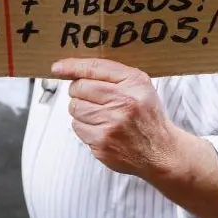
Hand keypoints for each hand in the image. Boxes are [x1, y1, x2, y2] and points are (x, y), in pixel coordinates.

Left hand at [51, 58, 178, 178]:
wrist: (160, 151)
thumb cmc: (146, 114)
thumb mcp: (140, 86)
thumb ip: (112, 74)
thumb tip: (71, 69)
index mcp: (134, 83)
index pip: (95, 68)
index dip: (72, 66)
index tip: (57, 68)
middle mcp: (124, 102)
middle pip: (79, 88)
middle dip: (79, 91)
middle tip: (92, 97)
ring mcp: (111, 125)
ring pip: (75, 108)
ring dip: (81, 109)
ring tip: (100, 114)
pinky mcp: (101, 144)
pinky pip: (77, 127)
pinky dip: (84, 126)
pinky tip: (101, 128)